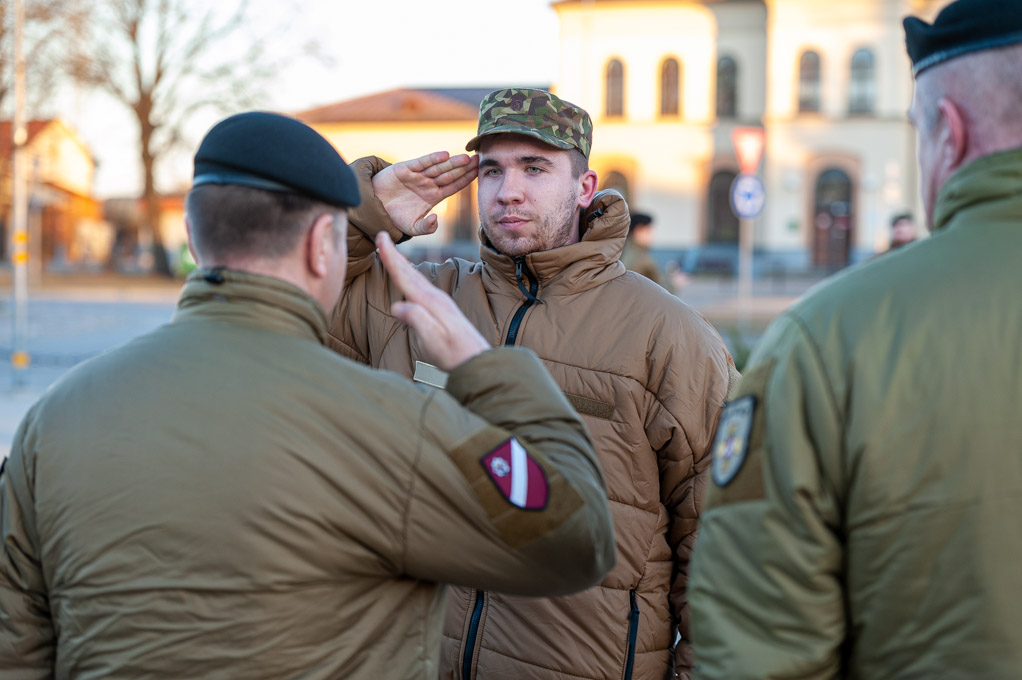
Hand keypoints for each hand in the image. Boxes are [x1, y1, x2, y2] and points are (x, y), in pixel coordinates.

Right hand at [372, 151, 478, 236]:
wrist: (374, 209)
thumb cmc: (395, 217)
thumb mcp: (413, 227)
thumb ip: (426, 228)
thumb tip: (436, 219)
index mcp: (434, 196)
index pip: (454, 186)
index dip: (466, 179)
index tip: (479, 173)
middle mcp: (428, 183)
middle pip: (450, 174)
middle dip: (464, 168)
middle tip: (479, 160)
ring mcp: (418, 175)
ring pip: (439, 167)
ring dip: (452, 163)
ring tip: (466, 158)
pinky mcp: (405, 168)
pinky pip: (421, 162)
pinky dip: (432, 158)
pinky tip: (445, 155)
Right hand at [376, 232, 488, 370]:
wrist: (477, 361)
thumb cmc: (454, 354)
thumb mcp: (432, 340)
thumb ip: (416, 320)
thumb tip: (396, 305)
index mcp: (431, 302)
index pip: (405, 276)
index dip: (391, 257)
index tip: (381, 237)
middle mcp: (436, 298)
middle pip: (410, 272)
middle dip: (394, 255)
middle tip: (382, 236)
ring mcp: (441, 302)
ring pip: (416, 278)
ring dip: (402, 264)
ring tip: (391, 253)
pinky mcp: (443, 310)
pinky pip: (421, 287)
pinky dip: (411, 278)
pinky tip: (410, 279)